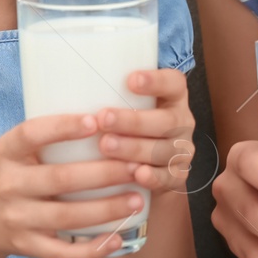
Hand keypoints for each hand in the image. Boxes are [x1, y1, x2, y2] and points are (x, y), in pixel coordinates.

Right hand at [0, 112, 149, 257]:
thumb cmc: (6, 176)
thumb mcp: (11, 152)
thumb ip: (45, 137)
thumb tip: (106, 114)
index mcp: (4, 153)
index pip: (30, 134)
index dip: (63, 127)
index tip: (97, 120)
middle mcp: (7, 185)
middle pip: (60, 179)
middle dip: (104, 173)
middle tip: (136, 166)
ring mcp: (15, 219)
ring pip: (67, 217)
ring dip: (106, 210)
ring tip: (137, 200)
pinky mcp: (25, 246)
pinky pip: (61, 253)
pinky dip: (91, 250)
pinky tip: (117, 239)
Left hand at [95, 69, 196, 194]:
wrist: (147, 164)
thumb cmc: (128, 125)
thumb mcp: (127, 105)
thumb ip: (113, 94)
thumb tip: (76, 82)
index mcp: (173, 97)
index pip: (173, 83)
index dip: (156, 81)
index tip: (130, 80)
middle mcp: (181, 122)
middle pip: (166, 120)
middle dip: (133, 120)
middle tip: (104, 118)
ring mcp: (182, 149)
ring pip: (163, 150)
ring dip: (134, 148)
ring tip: (106, 145)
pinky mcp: (177, 175)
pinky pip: (168, 177)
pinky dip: (153, 177)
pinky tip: (137, 174)